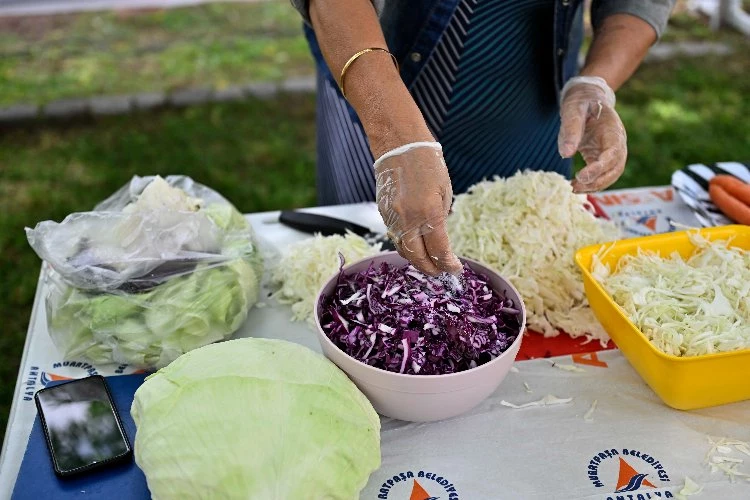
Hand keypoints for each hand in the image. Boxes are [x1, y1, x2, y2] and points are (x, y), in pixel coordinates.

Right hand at [374, 142, 462, 275]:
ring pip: (403, 250)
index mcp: (429, 213)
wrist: (399, 145)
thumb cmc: (428, 164)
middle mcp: (408, 219)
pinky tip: (415, 248)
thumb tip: (439, 240)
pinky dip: (406, 247)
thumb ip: (440, 219)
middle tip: (441, 273)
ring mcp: (392, 218)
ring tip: (429, 264)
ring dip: (417, 261)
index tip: (455, 269)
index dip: (448, 264)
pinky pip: (395, 237)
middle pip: (418, 257)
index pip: (439, 250)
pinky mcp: (383, 214)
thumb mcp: (444, 192)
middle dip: (431, 269)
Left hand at [558, 76, 626, 192]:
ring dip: (594, 185)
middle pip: (615, 169)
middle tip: (574, 187)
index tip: (582, 177)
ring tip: (573, 189)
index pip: (612, 153)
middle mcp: (617, 143)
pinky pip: (602, 174)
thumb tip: (566, 154)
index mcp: (613, 130)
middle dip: (597, 181)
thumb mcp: (573, 110)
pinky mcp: (602, 157)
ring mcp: (612, 151)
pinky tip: (576, 185)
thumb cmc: (580, 101)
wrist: (587, 97)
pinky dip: (591, 183)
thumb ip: (570, 129)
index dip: (599, 167)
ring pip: (611, 175)